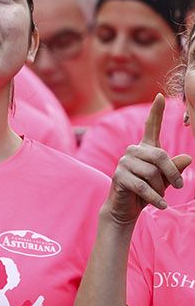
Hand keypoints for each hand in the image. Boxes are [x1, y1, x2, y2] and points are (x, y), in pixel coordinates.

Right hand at [106, 94, 192, 225]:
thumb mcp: (165, 180)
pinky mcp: (119, 177)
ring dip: (161, 188)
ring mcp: (124, 163)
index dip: (156, 112)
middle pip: (160, 155)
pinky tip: (161, 205)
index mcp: (145, 148)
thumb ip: (174, 168)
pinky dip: (155, 197)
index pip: (151, 127)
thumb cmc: (146, 191)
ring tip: (161, 197)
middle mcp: (133, 152)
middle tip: (180, 185)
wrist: (125, 208)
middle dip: (172, 173)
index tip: (160, 97)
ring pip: (152, 172)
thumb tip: (187, 158)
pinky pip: (143, 186)